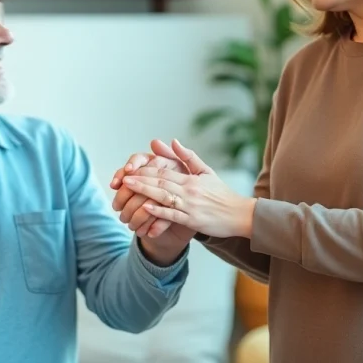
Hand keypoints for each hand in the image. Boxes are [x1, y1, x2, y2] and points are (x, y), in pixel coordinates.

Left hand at [123, 139, 256, 238]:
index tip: (130, 169)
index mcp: (191, 179)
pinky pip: (173, 215)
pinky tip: (145, 208)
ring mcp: (190, 206)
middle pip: (160, 182)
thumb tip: (173, 140)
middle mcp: (189, 191)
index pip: (164, 172)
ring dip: (144, 191)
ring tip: (128, 188)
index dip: (146, 170)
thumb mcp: (207, 172)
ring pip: (164, 197)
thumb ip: (189, 157)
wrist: (240, 214)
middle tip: (122, 177)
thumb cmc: (222, 194)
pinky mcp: (192, 221)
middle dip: (140, 179)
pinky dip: (159, 211)